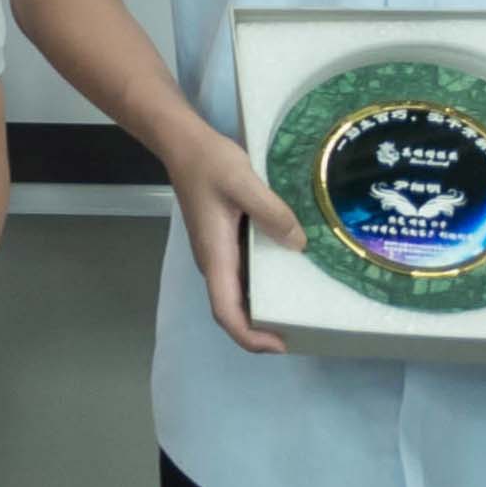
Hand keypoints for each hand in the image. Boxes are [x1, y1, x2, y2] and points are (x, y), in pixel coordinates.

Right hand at [162, 121, 299, 356]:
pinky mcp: (223, 240)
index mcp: (215, 256)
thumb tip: (299, 245)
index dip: (250, 336)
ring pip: (237, 294)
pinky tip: (289, 271)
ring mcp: (217, 252)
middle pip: (232, 310)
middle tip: (303, 330)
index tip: (281, 343)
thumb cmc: (208, 163)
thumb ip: (271, 213)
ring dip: (263, 307)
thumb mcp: (243, 182)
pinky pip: (243, 274)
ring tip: (301, 306)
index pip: (225, 312)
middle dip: (263, 328)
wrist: (182, 142)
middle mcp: (214, 261)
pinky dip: (264, 285)